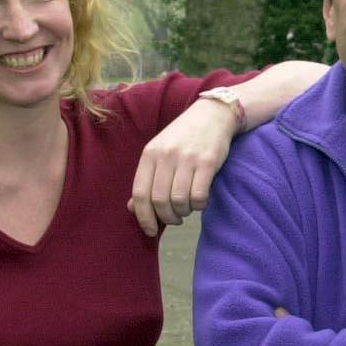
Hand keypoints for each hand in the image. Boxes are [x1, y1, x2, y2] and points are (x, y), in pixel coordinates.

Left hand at [128, 97, 237, 234]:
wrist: (212, 115)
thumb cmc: (183, 137)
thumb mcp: (159, 152)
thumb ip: (147, 179)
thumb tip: (133, 208)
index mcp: (150, 154)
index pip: (140, 193)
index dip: (143, 217)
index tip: (150, 230)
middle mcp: (166, 156)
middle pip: (159, 200)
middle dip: (166, 217)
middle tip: (174, 219)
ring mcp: (187, 159)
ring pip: (179, 200)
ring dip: (183, 212)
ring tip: (187, 209)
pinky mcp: (208, 162)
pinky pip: (199, 195)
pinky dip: (199, 205)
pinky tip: (200, 201)